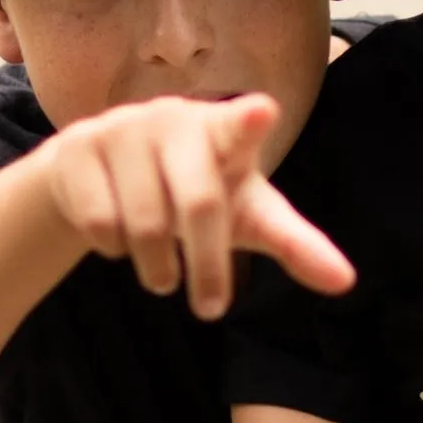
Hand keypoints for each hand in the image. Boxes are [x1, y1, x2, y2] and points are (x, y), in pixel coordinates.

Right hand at [34, 92, 352, 316]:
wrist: (106, 175)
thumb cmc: (196, 192)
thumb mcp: (247, 216)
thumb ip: (295, 243)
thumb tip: (347, 282)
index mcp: (224, 131)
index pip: (240, 126)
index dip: (249, 123)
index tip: (263, 112)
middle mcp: (173, 119)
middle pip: (198, 206)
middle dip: (207, 268)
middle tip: (211, 309)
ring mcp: (121, 128)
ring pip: (144, 222)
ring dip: (158, 268)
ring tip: (162, 276)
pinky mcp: (75, 147)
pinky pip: (100, 222)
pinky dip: (114, 250)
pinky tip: (119, 242)